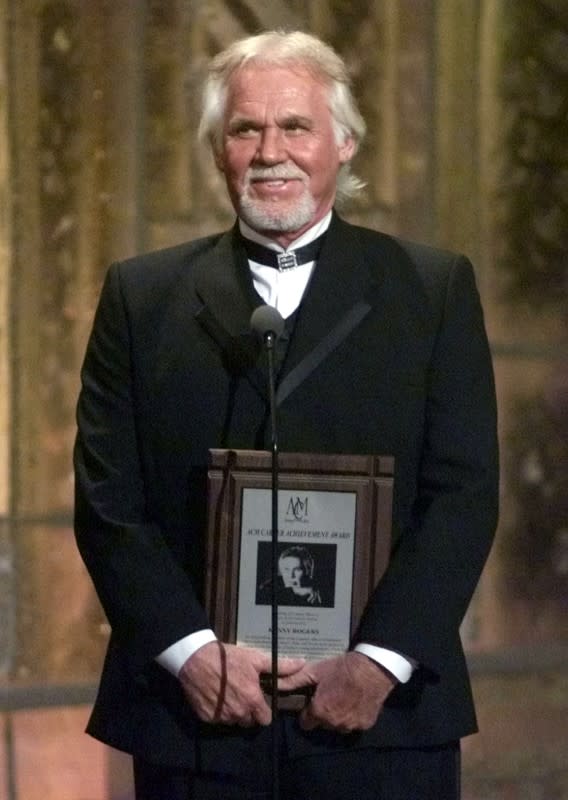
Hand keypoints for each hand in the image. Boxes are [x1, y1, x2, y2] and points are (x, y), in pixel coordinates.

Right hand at [178, 641, 303, 726]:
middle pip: (249, 721)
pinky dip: (218, 711)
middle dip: (248, 711)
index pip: (265, 719)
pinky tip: (216, 696)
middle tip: (242, 694)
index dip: (263, 710)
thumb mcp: (255, 659)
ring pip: (233, 721)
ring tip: (228, 693)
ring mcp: (221, 717)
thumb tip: (302, 663)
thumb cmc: (228, 658)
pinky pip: (217, 719)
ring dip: (233, 711)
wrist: (197, 659)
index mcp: (253, 701)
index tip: (259, 700)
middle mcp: (238, 713)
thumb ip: (280, 665)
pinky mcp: (206, 718)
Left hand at [278, 651, 395, 732]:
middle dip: (323, 713)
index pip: (305, 724)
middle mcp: (334, 724)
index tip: (312, 702)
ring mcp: (351, 726)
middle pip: (323, 724)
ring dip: (339, 716)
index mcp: (320, 712)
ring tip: (343, 698)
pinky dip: (354, 716)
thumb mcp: (316, 671)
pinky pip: (355, 724)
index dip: (307, 712)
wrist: (372, 669)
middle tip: (329, 696)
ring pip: (339, 726)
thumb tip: (275, 684)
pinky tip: (355, 701)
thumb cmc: (341, 669)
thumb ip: (294, 680)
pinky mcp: (365, 725)